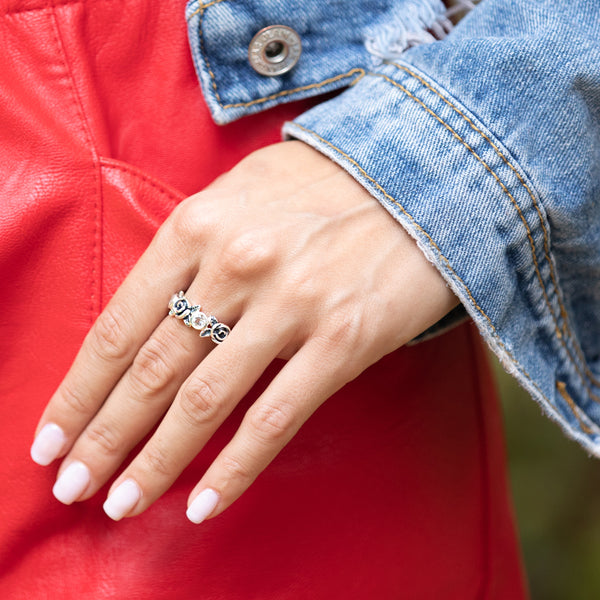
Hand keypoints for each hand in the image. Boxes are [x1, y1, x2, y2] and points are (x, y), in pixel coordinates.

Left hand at [30, 141, 458, 522]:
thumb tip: (148, 327)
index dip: (81, 389)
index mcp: (198, 226)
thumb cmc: (319, 192)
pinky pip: (274, 418)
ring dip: (156, 461)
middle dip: (106, 436)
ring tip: (124, 502)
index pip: (121, 325)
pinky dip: (234, 467)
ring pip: (204, 401)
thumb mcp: (236, 199)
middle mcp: (236, 265)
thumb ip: (187, 257)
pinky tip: (204, 503)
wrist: (416, 180)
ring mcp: (289, 304)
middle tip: (77, 485)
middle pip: (152, 370)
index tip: (55, 437)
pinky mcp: (340, 340)